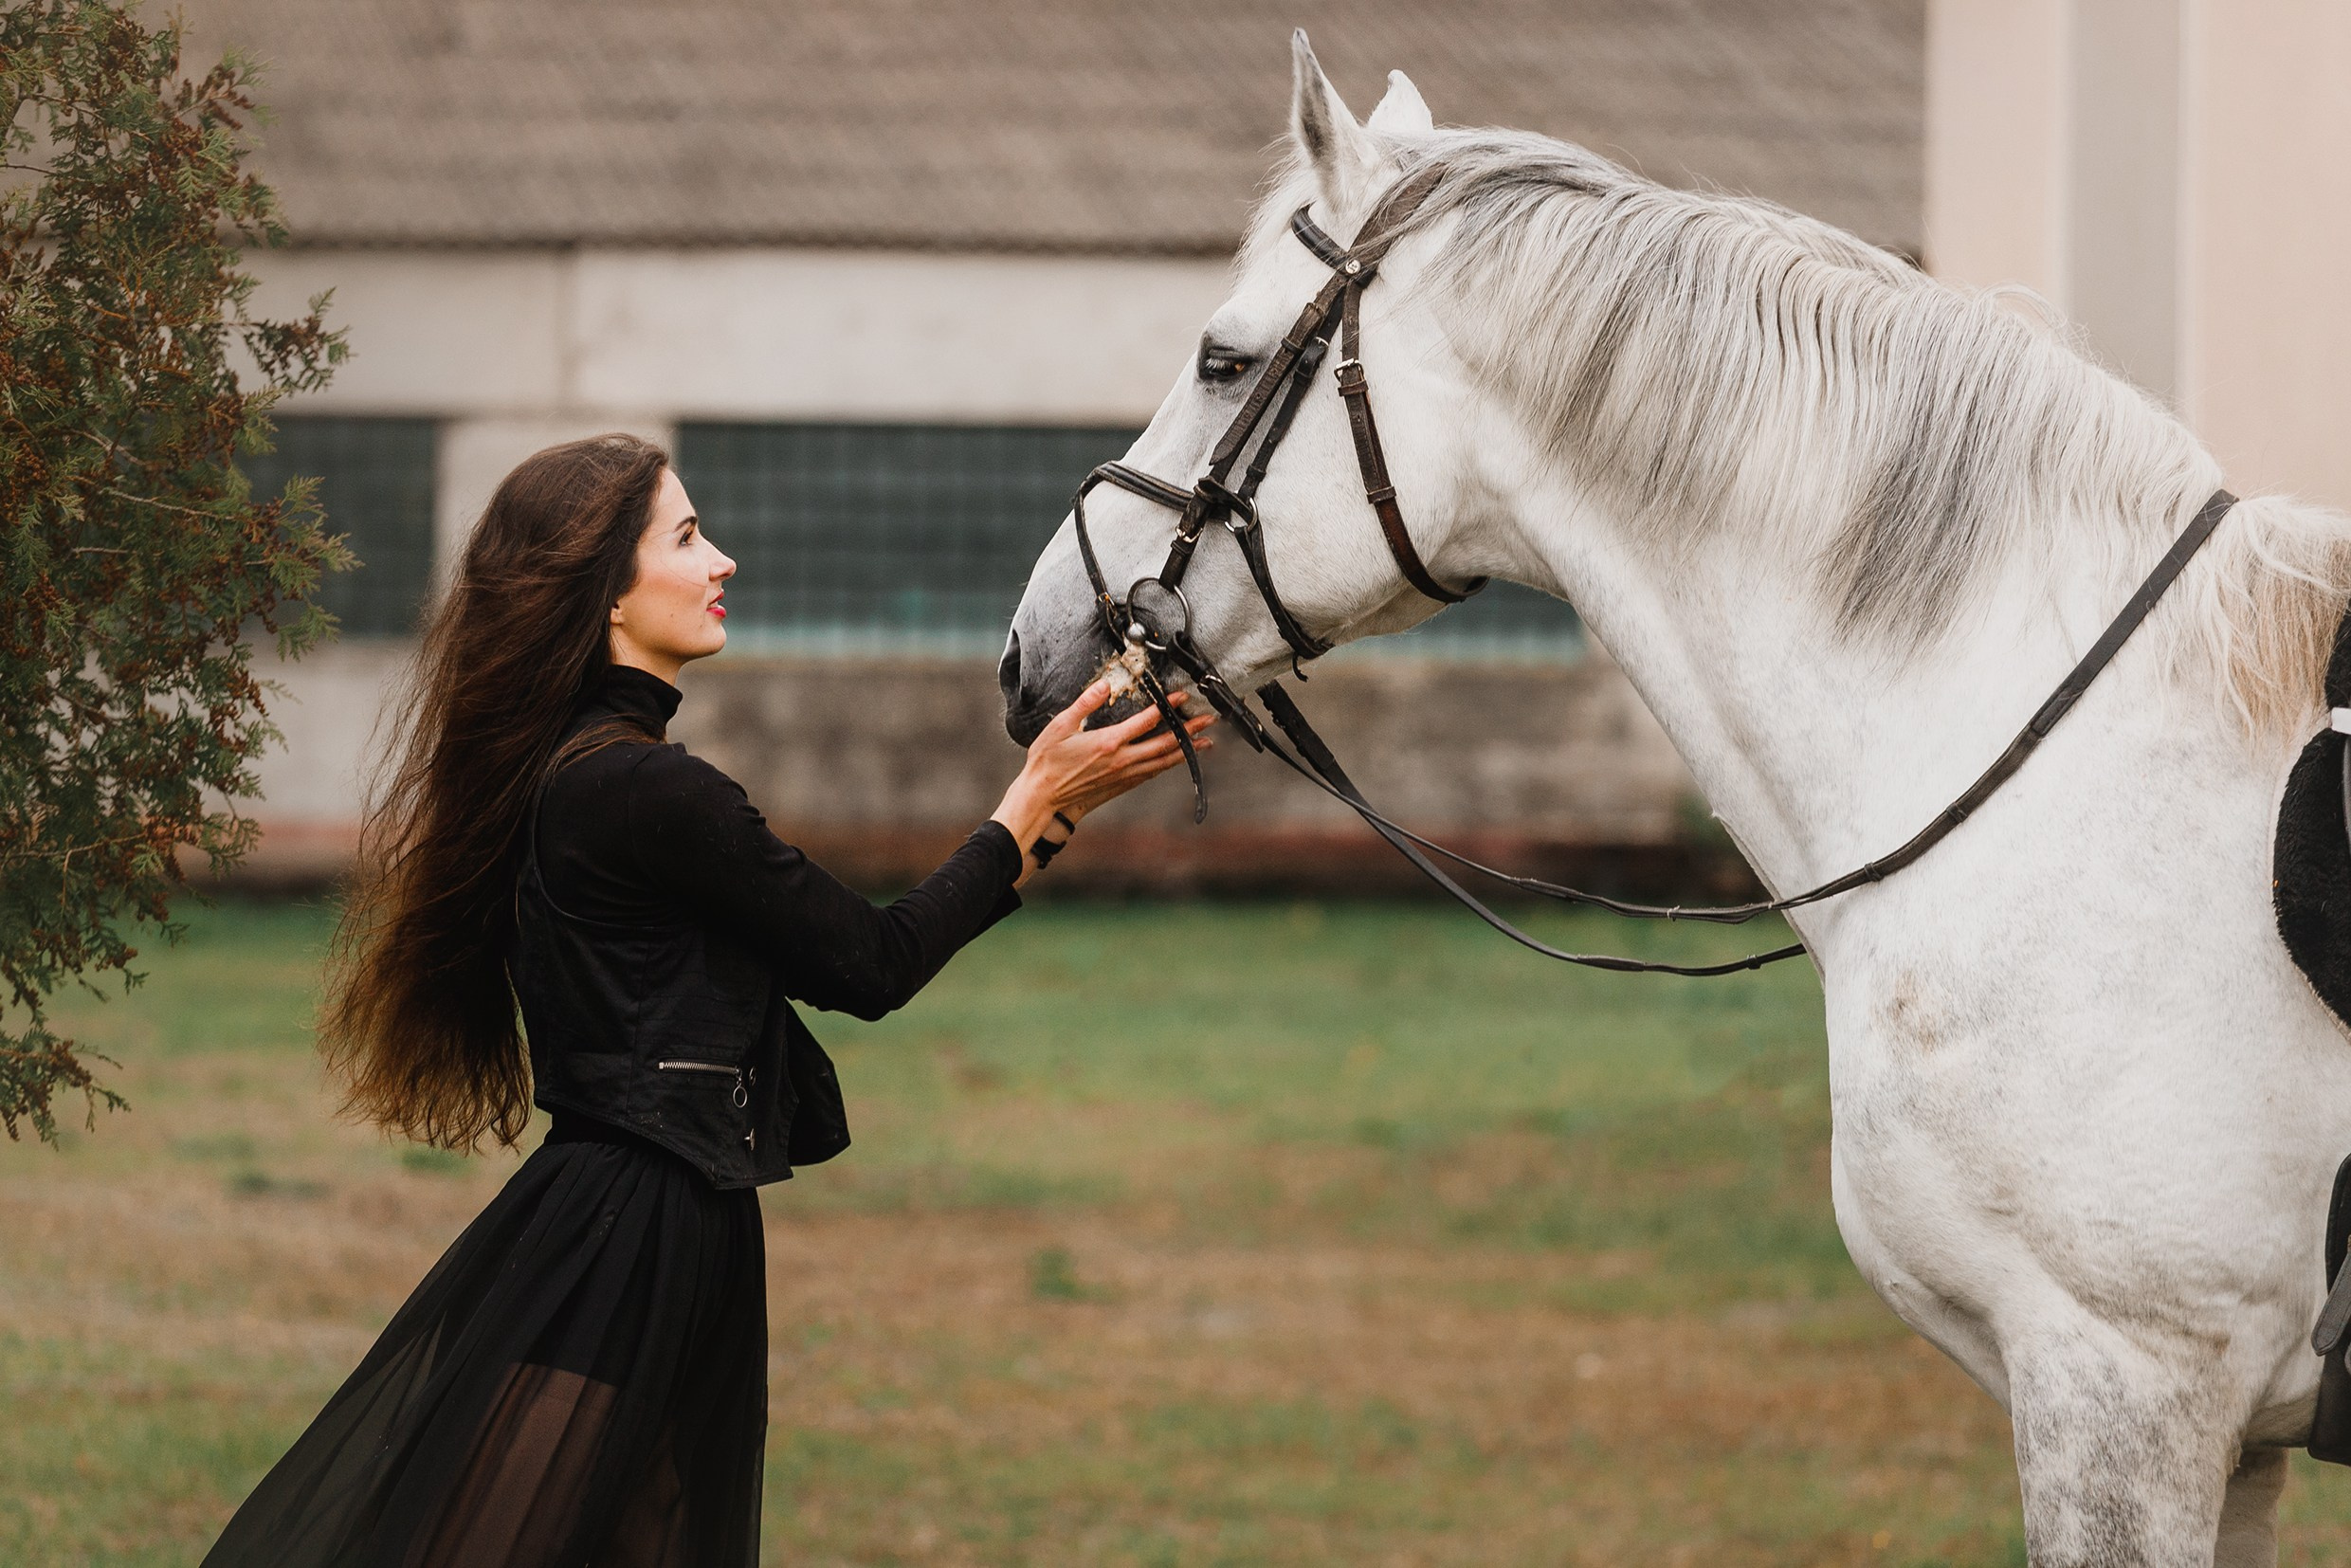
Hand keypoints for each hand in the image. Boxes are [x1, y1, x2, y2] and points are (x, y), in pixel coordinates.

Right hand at [991, 681, 1215, 882]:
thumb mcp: (1060, 726)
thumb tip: (1105, 685)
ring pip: (1164, 762)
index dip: (1168, 707)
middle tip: (1209, 720)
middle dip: (1190, 731)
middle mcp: (1122, 760)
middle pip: (1165, 744)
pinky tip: (1177, 759)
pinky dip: (1169, 764)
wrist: (1044, 799)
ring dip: (1187, 751)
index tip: (1183, 697)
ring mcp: (1124, 775)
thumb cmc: (1048, 763)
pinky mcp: (1123, 785)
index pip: (1147, 721)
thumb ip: (1085, 704)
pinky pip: (1152, 773)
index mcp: (1109, 743)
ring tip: (1206, 742)